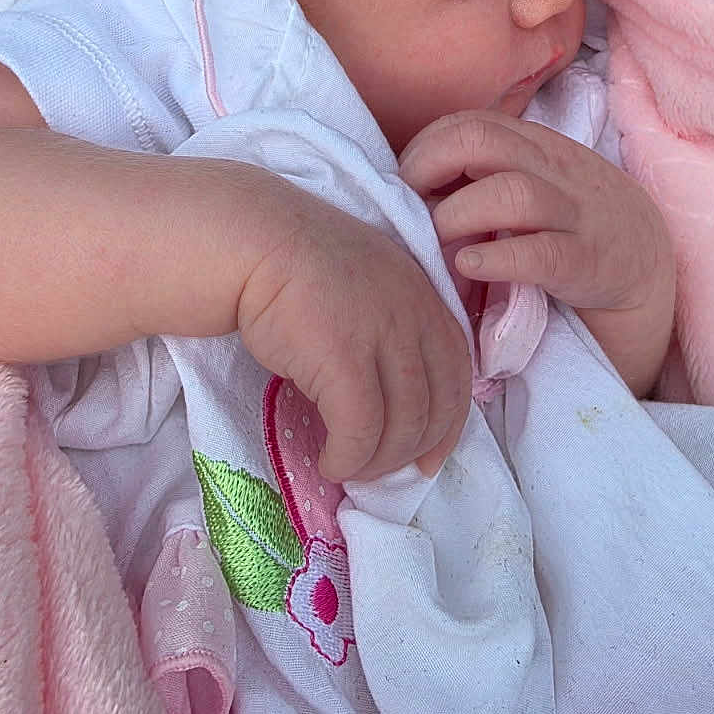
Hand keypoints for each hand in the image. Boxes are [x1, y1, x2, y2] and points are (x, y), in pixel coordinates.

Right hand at [236, 184, 470, 483]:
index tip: (428, 458)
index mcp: (426, 296)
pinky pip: (360, 431)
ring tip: (350, 467)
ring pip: (402, 425)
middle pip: (434, 407)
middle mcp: (415, 316)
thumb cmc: (302, 263)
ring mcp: (383, 337)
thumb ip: (396, 323)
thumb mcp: (371, 282)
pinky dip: (350, 457)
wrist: (255, 242)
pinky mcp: (345, 361)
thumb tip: (398, 389)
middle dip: (410, 452)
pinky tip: (329, 460)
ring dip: (377, 461)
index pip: (459, 373)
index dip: (449, 425)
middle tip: (378, 471)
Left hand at [398, 110, 673, 391]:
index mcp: (535, 146)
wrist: (646, 263)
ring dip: (458, 216)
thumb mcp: (533, 178)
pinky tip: (471, 265)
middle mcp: (554, 170)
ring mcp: (574, 216)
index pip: (470, 123)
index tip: (406, 185)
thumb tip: (411, 181)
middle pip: (482, 141)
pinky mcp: (586, 264)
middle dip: (431, 166)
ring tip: (440, 241)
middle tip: (411, 206)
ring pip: (511, 194)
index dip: (426, 147)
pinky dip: (498, 258)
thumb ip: (484, 170)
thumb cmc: (568, 220)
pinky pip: (540, 255)